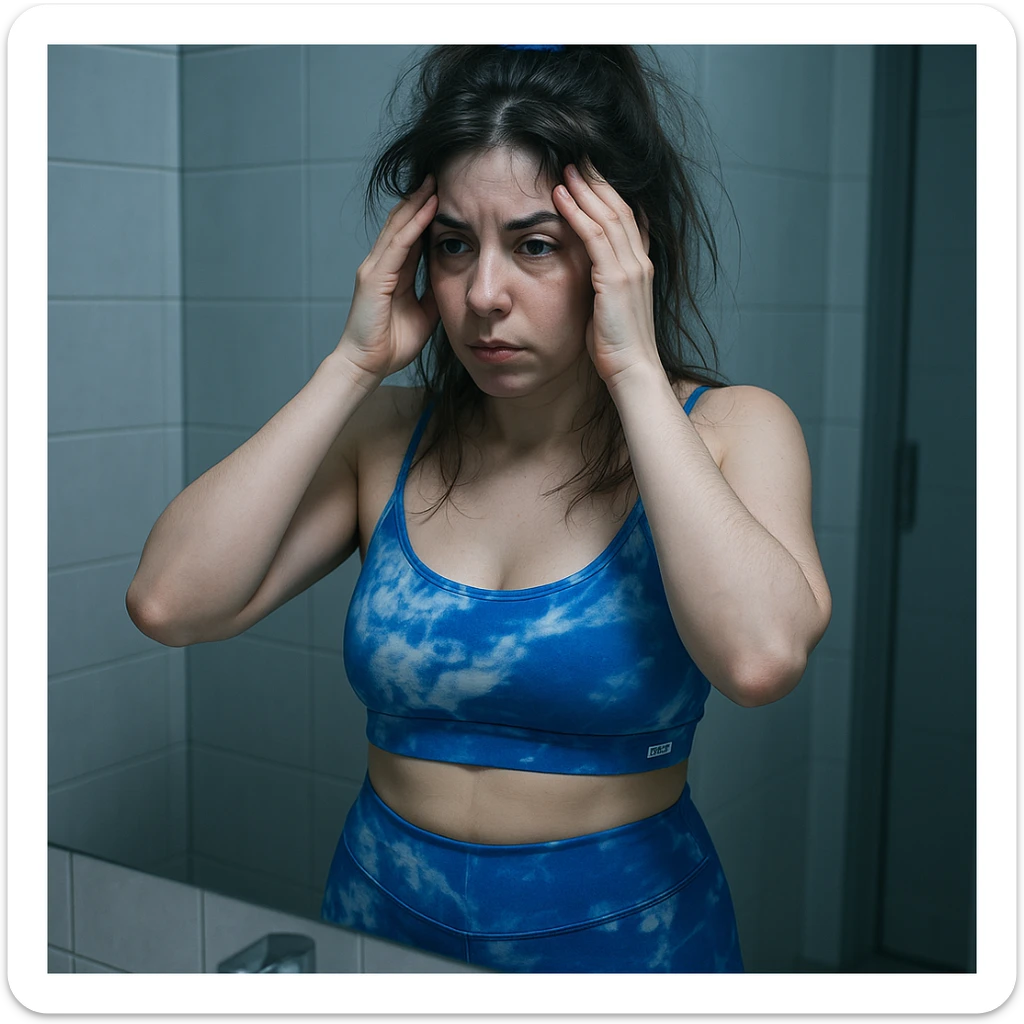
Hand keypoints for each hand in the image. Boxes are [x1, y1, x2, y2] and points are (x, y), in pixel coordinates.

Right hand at [335, 176, 439, 382]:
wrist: (367, 365)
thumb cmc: (392, 344)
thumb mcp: (424, 313)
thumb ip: (433, 292)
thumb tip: (454, 278)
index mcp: (392, 273)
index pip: (409, 234)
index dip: (425, 214)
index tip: (447, 196)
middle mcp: (380, 264)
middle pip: (401, 222)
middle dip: (420, 199)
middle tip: (440, 175)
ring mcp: (374, 268)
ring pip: (398, 226)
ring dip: (417, 203)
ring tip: (435, 182)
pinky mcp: (374, 277)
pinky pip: (398, 244)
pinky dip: (414, 224)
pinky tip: (428, 207)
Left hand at [551, 164, 660, 387]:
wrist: (632, 370)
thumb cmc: (616, 347)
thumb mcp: (610, 308)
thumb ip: (603, 284)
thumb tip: (587, 274)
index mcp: (640, 267)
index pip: (628, 218)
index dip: (609, 193)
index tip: (590, 173)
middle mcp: (639, 262)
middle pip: (620, 208)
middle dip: (597, 181)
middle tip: (576, 157)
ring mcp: (631, 269)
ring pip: (608, 216)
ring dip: (585, 190)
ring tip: (565, 168)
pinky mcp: (616, 279)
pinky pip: (594, 237)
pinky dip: (577, 213)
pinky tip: (560, 198)